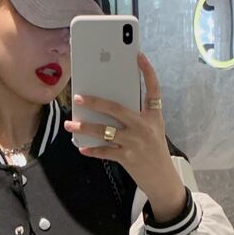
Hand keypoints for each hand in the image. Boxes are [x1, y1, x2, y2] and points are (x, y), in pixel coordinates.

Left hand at [63, 52, 180, 205]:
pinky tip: (82, 147)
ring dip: (85, 127)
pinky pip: (105, 151)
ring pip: (105, 131)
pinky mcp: (128, 158)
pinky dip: (92, 150)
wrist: (163, 179)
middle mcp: (145, 127)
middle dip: (95, 102)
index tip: (139, 55)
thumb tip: (108, 108)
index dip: (147, 71)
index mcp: (153, 116)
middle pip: (117, 109)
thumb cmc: (154, 151)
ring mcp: (136, 142)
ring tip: (70, 124)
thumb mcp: (153, 130)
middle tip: (79, 97)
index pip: (153, 89)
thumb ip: (137, 117)